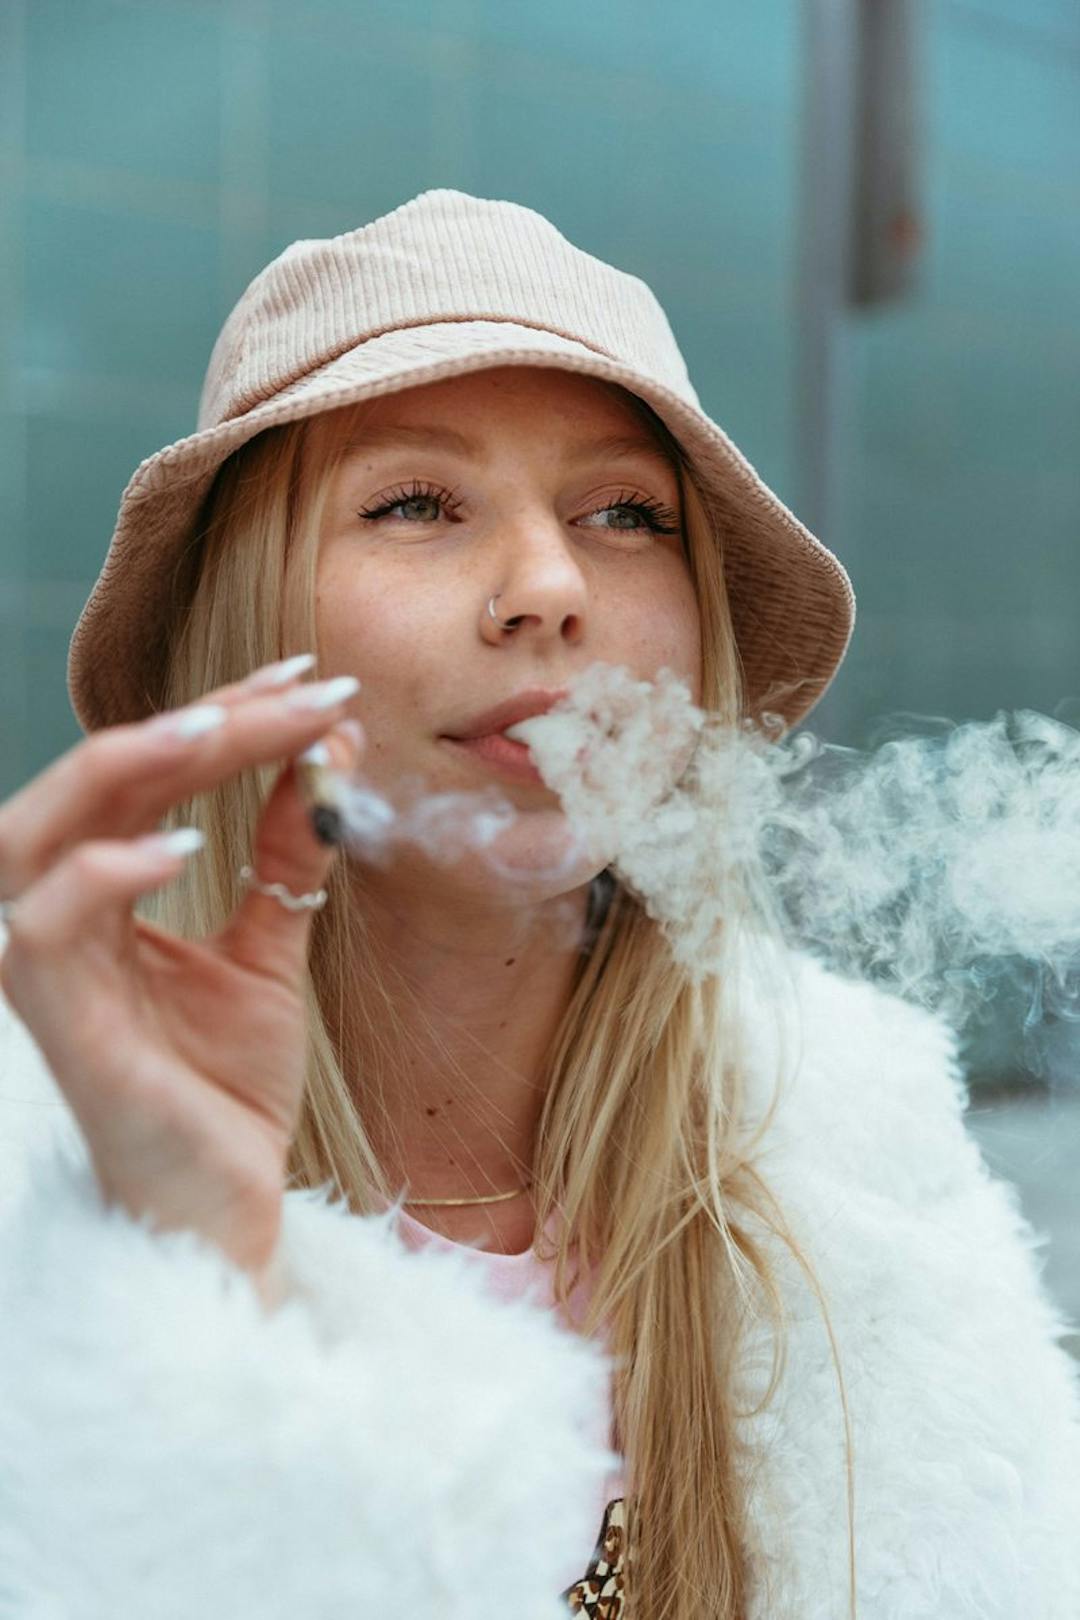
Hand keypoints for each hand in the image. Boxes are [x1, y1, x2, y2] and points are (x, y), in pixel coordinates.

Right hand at [0, 659, 363, 1283]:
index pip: (143, 776)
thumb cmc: (228, 1086)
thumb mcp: (271, 949)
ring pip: (42, 832)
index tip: (313, 679)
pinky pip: (47, 929)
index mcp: (100, 894)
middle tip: (296, 687)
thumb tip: (327, 752)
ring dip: (131, 766)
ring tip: (225, 730)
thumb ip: (285, 856)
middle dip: (193, 721)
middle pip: (94, 783)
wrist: (230, 1202)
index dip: (223, 715)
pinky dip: (106, 874)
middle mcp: (60, 919)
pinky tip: (187, 847)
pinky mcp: (61, 1026)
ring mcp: (50, 971)